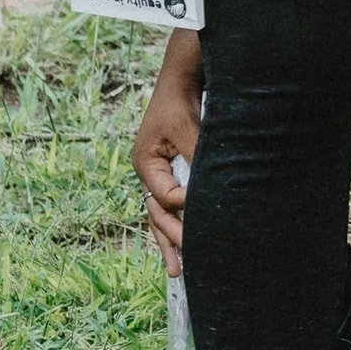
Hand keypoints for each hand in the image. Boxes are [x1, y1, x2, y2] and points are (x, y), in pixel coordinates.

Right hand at [135, 27, 200, 268]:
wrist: (183, 78)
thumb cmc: (182, 101)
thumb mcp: (188, 129)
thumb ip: (196, 159)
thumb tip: (204, 191)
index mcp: (146, 164)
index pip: (165, 197)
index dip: (184, 206)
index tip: (201, 209)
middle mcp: (149, 172)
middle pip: (157, 215)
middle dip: (170, 241)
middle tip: (181, 269)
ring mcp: (158, 174)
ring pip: (161, 215)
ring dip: (169, 241)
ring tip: (176, 271)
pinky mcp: (172, 171)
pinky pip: (171, 204)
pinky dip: (176, 223)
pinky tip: (182, 244)